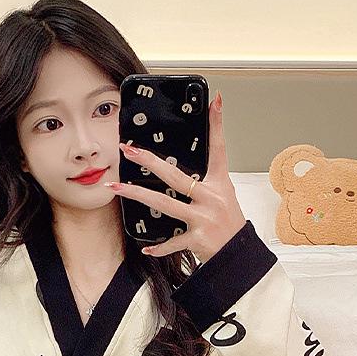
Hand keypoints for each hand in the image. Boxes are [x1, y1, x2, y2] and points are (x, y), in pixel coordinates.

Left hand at [105, 90, 246, 263]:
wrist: (239, 254)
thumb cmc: (229, 225)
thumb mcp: (224, 197)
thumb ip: (205, 183)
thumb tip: (180, 173)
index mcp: (219, 185)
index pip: (218, 149)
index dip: (217, 124)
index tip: (214, 101)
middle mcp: (210, 198)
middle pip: (175, 176)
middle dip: (150, 161)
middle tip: (129, 150)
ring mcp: (203, 218)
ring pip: (164, 204)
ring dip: (137, 195)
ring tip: (117, 187)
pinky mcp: (197, 239)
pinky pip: (173, 242)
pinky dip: (160, 248)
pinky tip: (147, 248)